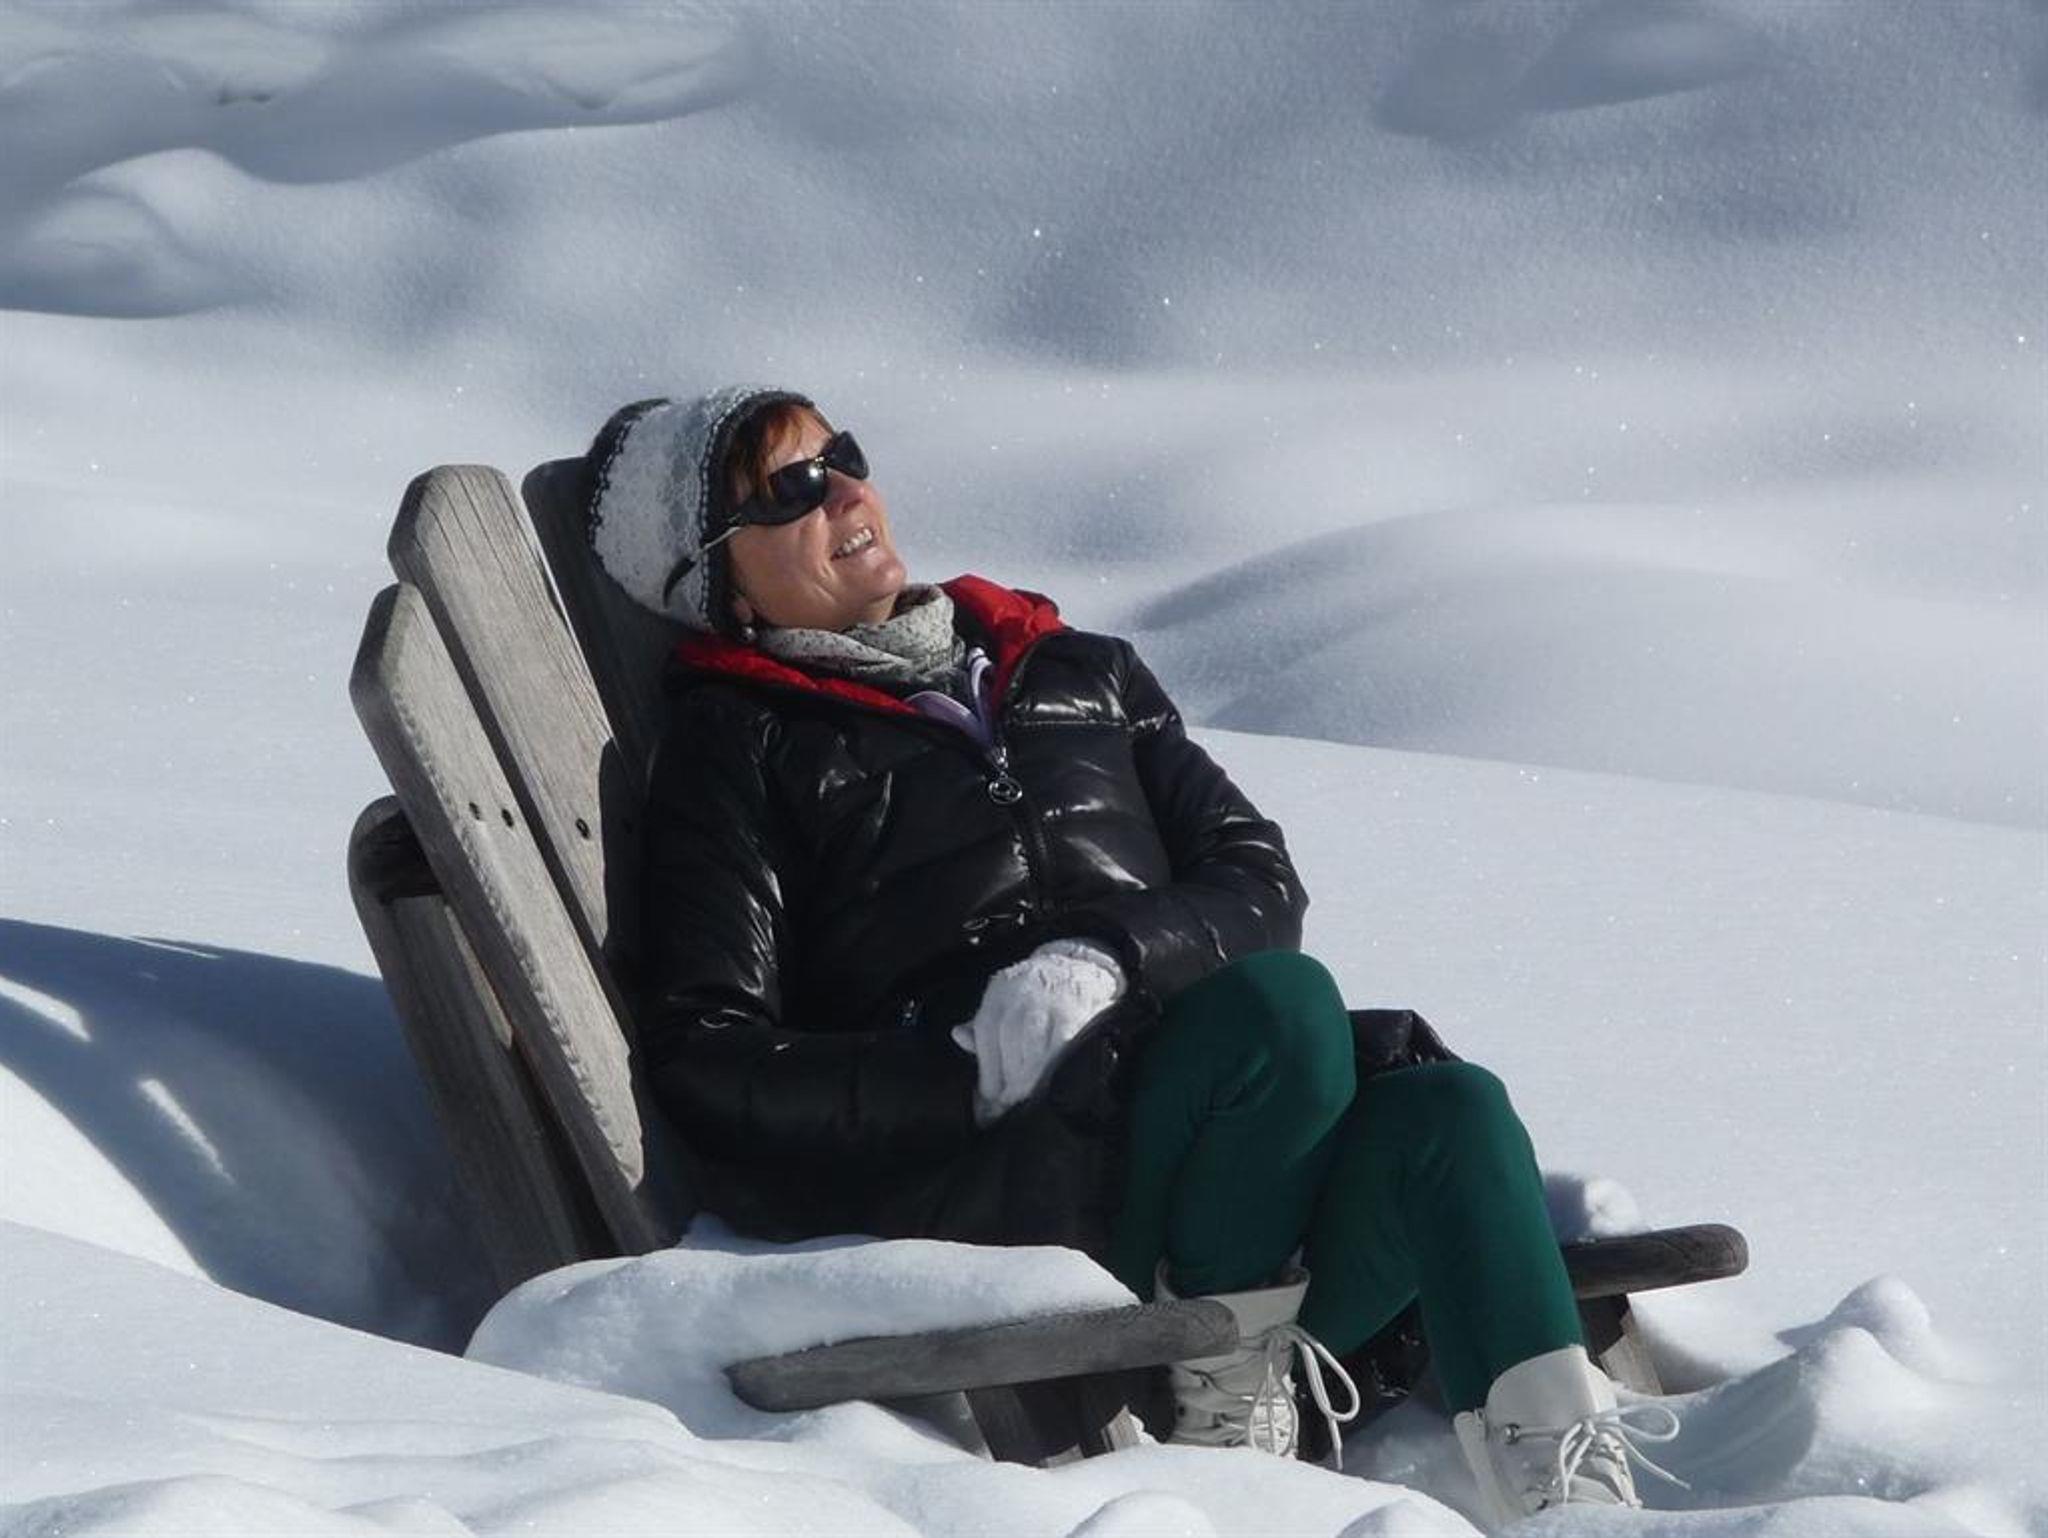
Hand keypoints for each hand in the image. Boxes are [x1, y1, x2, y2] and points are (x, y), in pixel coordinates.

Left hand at [951, 939, 1125, 1124]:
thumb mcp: (1002, 1001)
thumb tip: (957, 1035)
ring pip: (1034, 1047)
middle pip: (1010, 1042)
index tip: (988, 1098)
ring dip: (1029, 1078)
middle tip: (1007, 1106)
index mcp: (998, 993)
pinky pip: (1061, 1047)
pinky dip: (1054, 1067)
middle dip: (1008, 1079)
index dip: (988, 1070)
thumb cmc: (1031, 993)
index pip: (987, 1034)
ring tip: (1026, 1099)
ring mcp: (1049, 1002)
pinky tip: (1051, 1082)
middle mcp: (1021, 994)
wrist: (1075, 966)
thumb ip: (979, 1025)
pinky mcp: (1073, 1013)